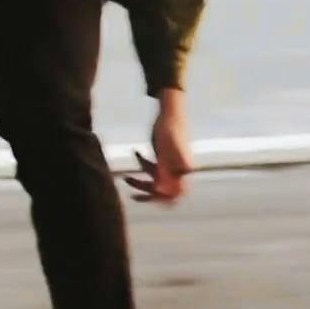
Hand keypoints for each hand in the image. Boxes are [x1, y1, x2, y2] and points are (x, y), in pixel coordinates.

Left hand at [125, 90, 192, 204]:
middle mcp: (178, 169)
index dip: (163, 198)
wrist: (170, 110)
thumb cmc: (170, 126)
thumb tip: (160, 189)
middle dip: (149, 194)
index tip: (150, 196)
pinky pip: (152, 169)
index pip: (176, 193)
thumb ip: (165, 168)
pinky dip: (143, 164)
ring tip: (126, 177)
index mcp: (183, 169)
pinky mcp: (163, 159)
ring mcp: (170, 165)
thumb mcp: (166, 148)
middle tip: (133, 196)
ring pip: (156, 181)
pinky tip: (136, 151)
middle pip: (165, 191)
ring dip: (141, 180)